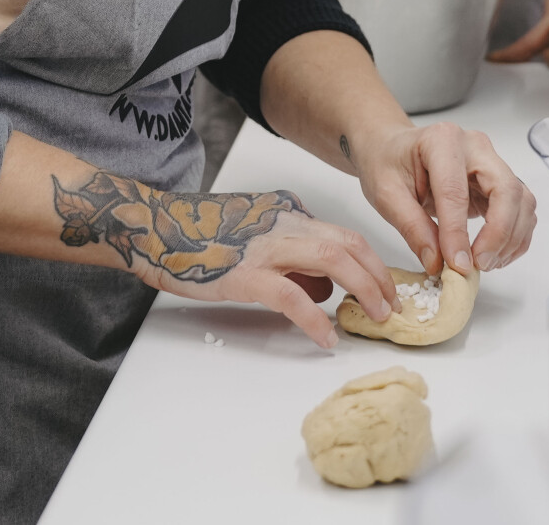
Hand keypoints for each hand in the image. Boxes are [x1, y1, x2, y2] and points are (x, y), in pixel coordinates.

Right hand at [49, 170, 396, 347]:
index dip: (372, 263)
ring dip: (363, 291)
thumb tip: (324, 288)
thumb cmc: (199, 235)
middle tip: (393, 306)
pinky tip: (326, 337)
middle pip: (349, 246)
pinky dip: (316, 319)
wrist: (155, 229)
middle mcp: (284, 223)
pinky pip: (293, 298)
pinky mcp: (246, 274)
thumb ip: (292, 253)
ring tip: (375, 317)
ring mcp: (266, 247)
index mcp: (287, 212)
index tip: (386, 287)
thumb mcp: (255, 231)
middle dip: (379, 277)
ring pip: (332, 263)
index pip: (343, 235)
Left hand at [345, 120, 536, 277]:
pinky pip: (521, 209)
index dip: (457, 232)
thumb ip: (412, 227)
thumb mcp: (386, 194)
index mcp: (442, 140)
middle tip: (477, 265)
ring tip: (484, 264)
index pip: (455, 191)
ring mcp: (492, 162)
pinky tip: (494, 256)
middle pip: (506, 190)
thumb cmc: (387, 163)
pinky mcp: (500, 181)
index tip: (456, 264)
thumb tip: (437, 262)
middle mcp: (475, 146)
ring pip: (521, 201)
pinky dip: (515, 237)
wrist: (393, 149)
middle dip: (498, 234)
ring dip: (511, 238)